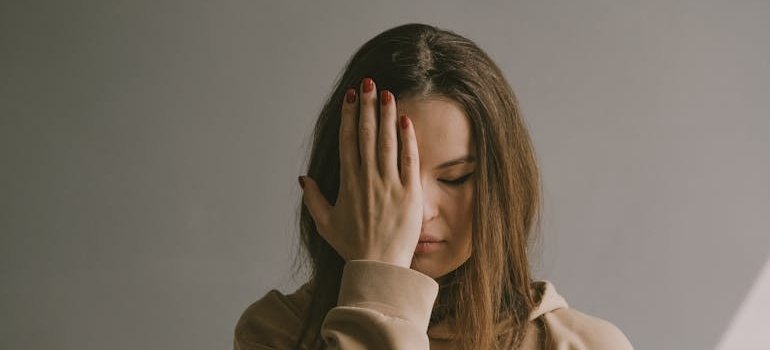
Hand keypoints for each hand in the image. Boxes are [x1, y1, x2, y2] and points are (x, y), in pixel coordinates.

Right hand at [299, 77, 422, 268]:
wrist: (379, 266)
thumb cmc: (352, 246)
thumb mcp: (326, 223)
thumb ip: (313, 199)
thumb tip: (302, 179)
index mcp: (348, 183)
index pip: (348, 141)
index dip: (350, 116)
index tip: (352, 97)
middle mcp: (368, 179)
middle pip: (367, 135)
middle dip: (368, 106)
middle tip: (369, 83)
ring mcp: (390, 184)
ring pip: (387, 142)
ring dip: (387, 116)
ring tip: (388, 93)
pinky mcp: (410, 193)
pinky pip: (409, 160)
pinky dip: (408, 140)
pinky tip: (406, 120)